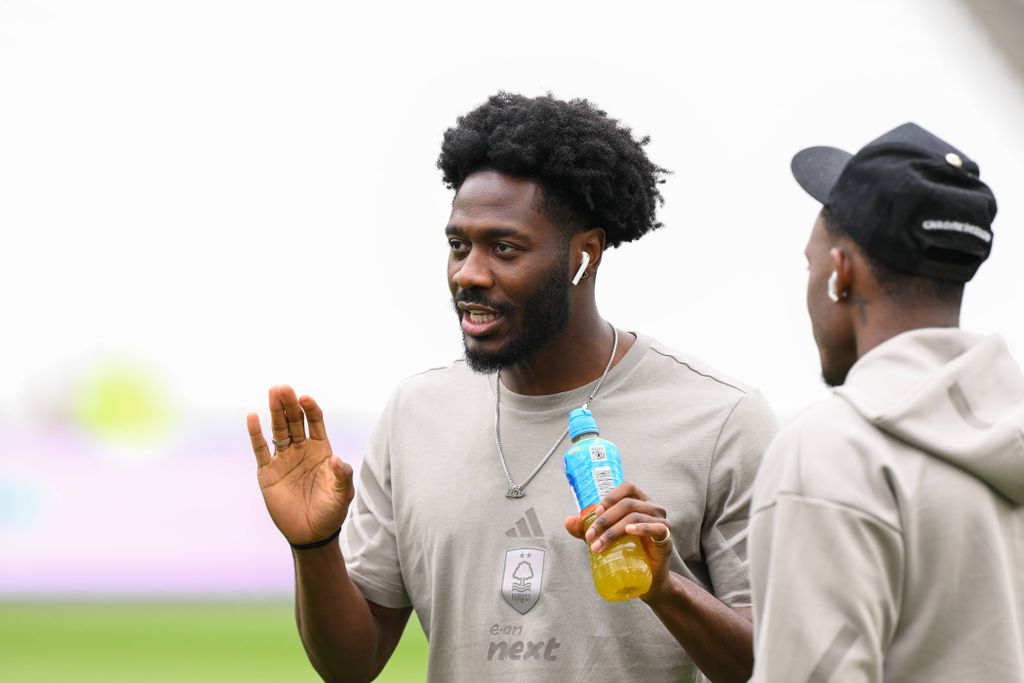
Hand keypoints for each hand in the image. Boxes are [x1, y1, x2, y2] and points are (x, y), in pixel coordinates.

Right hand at [246, 385, 353, 545]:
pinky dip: (256, 434)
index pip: (315, 422)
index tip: (305, 398)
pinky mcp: (268, 472)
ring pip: (278, 430)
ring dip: (275, 412)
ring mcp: (284, 459)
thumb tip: (336, 459)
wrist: (311, 534)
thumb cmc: (330, 512)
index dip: (311, 409)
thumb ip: (342, 476)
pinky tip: (252, 416)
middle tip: (283, 387)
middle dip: (290, 404)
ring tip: (273, 393)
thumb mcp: (342, 494)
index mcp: (321, 450)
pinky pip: (261, 449)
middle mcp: (302, 450)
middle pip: (294, 421)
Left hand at [563, 481, 673, 602]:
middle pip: (627, 503)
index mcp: (639, 502)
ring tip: (599, 545)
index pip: (627, 488)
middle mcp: (652, 508)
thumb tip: (568, 521)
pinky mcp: (666, 538)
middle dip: (604, 519)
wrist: (647, 580)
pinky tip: (629, 530)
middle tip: (590, 536)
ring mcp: (661, 522)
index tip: (595, 512)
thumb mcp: (603, 538)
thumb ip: (586, 529)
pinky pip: (656, 528)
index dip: (611, 496)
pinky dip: (641, 527)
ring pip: (635, 516)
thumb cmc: (627, 553)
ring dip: (613, 530)